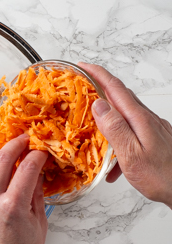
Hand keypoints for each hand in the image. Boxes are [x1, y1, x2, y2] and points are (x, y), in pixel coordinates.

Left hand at [0, 134, 47, 243]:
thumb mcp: (40, 224)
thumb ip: (37, 193)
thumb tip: (36, 170)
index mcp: (13, 207)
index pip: (27, 167)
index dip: (36, 154)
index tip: (40, 151)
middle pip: (1, 159)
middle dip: (15, 144)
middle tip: (23, 140)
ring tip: (5, 152)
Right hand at [79, 62, 171, 206]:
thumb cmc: (162, 176)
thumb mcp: (131, 154)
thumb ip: (114, 128)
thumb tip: (98, 104)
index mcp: (138, 119)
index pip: (114, 88)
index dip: (97, 74)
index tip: (81, 66)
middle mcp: (146, 119)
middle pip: (119, 96)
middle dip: (99, 87)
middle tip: (81, 87)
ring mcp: (152, 128)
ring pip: (124, 114)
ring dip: (106, 114)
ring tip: (90, 126)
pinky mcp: (154, 139)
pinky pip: (130, 132)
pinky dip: (117, 141)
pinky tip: (112, 164)